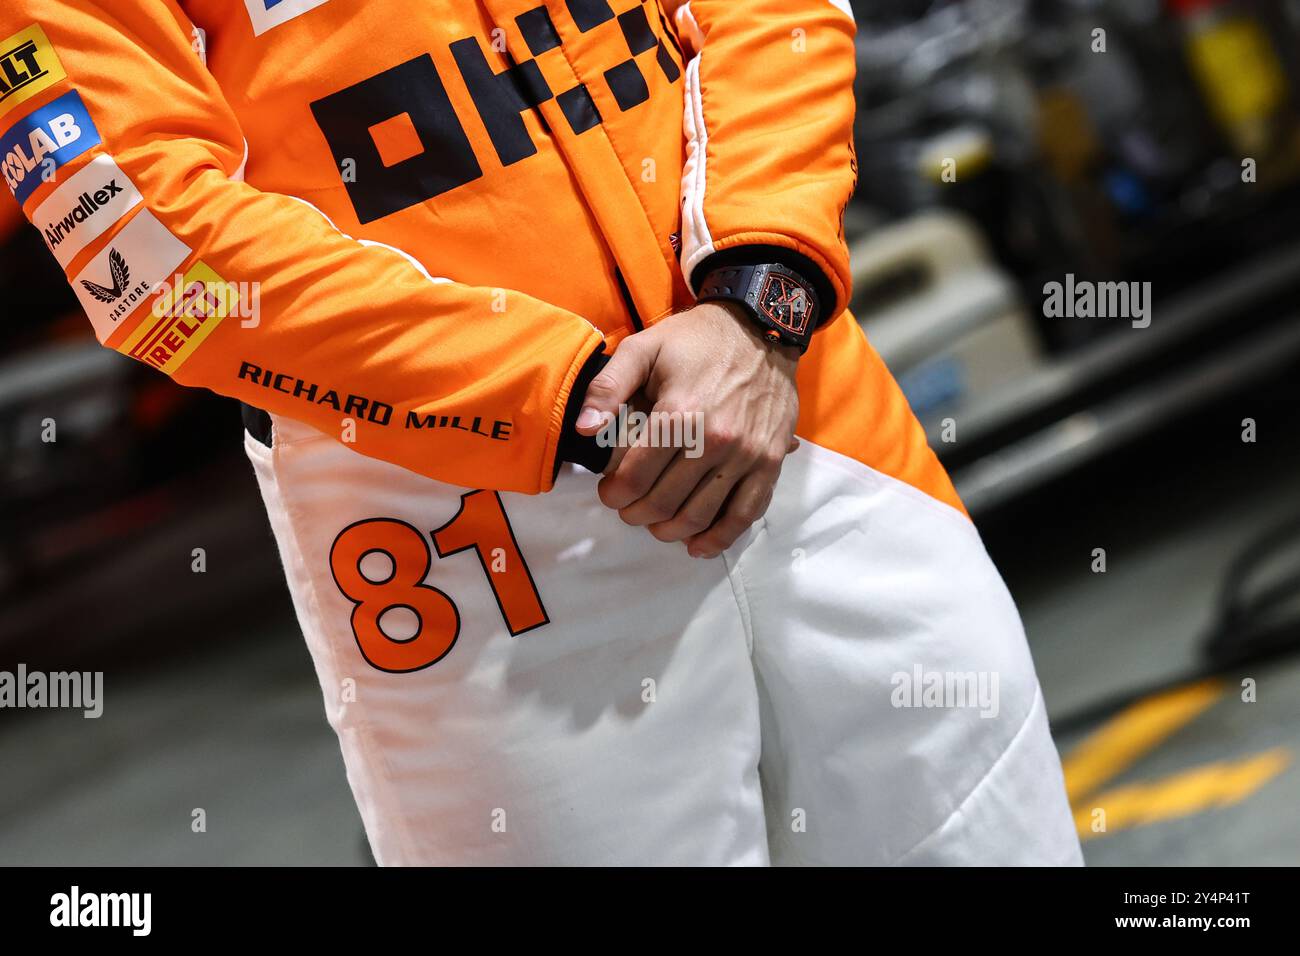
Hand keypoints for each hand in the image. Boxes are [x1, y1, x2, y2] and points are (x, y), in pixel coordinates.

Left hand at [574, 302, 799, 557]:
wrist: (761, 328)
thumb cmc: (696, 339)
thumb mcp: (644, 347)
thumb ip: (608, 387)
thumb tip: (584, 428)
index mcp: (679, 414)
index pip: (635, 477)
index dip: (613, 494)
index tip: (608, 492)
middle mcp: (715, 440)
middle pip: (664, 502)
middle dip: (636, 513)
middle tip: (628, 508)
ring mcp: (746, 455)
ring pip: (700, 515)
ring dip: (670, 530)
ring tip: (656, 524)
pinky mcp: (769, 462)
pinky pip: (745, 513)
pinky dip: (719, 537)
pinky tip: (698, 545)